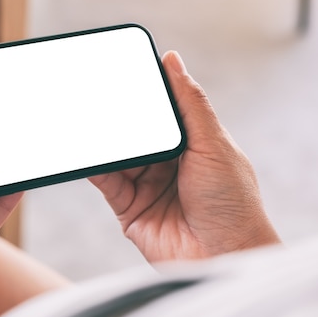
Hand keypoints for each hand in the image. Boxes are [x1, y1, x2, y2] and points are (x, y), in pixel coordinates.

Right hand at [89, 51, 279, 261]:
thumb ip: (190, 102)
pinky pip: (106, 182)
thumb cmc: (232, 203)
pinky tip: (86, 152)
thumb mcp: (213, 143)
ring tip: (85, 120)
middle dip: (118, 118)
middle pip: (136, 132)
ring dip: (103, 141)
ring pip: (118, 155)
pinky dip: (94, 167)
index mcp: (193, 143)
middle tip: (95, 94)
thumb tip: (172, 60)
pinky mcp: (129, 208)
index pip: (163, 110)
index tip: (123, 70)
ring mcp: (147, 185)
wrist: (223, 257)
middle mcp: (168, 163)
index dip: (145, 92)